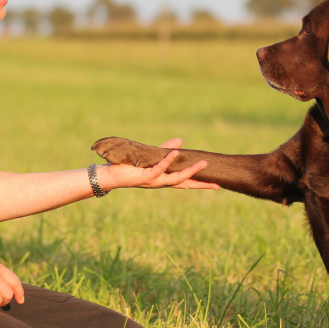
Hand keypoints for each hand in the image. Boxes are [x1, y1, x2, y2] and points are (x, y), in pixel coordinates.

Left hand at [99, 138, 219, 190]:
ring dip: (189, 171)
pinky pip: (159, 168)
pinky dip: (168, 161)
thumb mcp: (152, 157)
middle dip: (200, 183)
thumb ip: (165, 150)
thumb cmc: (130, 166)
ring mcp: (154, 181)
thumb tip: (180, 141)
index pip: (186, 182)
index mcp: (164, 178)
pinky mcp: (145, 177)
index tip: (217, 186)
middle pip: (185, 184)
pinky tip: (175, 153)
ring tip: (202, 164)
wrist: (111, 174)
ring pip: (176, 178)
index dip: (200, 184)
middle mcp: (161, 182)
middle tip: (217, 184)